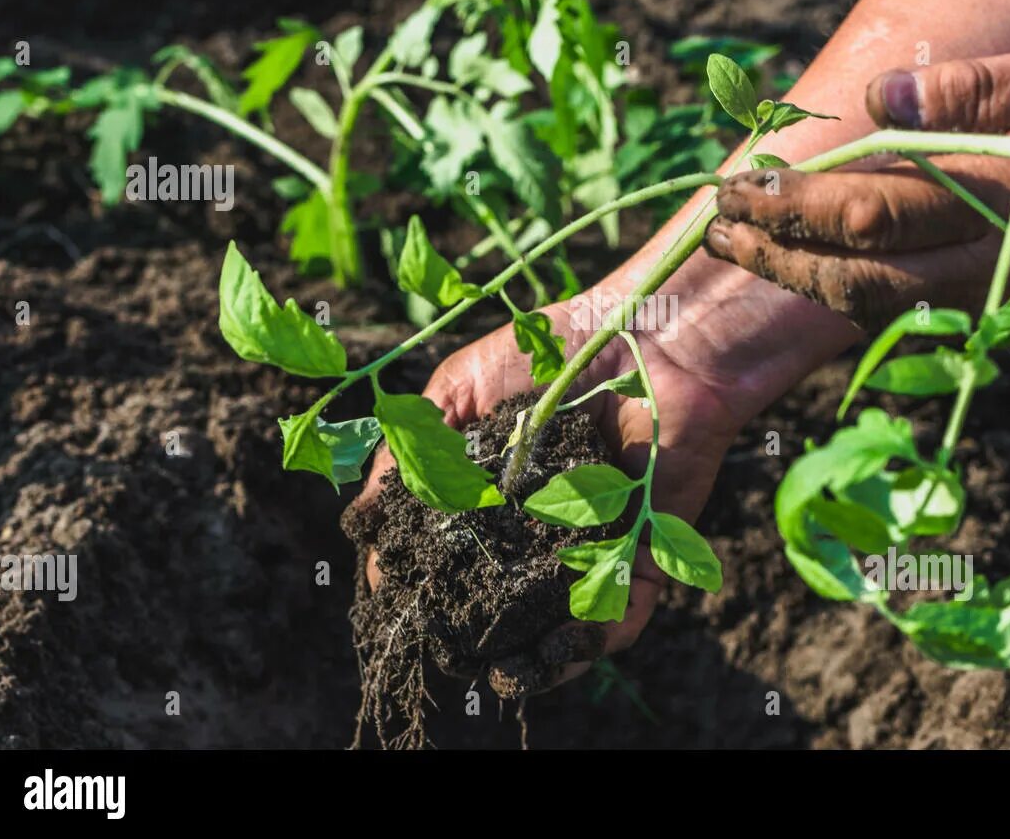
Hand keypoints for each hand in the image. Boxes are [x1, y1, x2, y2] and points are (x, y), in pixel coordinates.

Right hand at [350, 293, 745, 695]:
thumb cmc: (548, 351)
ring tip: (508, 673)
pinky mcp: (645, 550)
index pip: (453, 556)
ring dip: (534, 656)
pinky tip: (563, 654)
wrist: (644, 336)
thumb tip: (363, 529)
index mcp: (496, 494)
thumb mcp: (456, 391)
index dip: (425, 585)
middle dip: (477, 632)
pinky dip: (595, 642)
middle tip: (452, 652)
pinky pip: (623, 613)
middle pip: (503, 598)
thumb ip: (410, 452)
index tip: (398, 607)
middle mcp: (541, 526)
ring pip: (560, 620)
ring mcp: (593, 543)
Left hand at [705, 40, 1009, 329]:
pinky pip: (910, 306)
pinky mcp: (1005, 304)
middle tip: (715, 227)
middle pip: (856, 272)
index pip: (872, 211)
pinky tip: (813, 264)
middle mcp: (992, 258)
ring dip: (800, 276)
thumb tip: (880, 97)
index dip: (793, 204)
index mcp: (1007, 194)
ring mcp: (997, 292)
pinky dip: (848, 288)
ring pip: (876, 301)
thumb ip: (983, 89)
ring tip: (744, 246)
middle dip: (775, 251)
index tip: (737, 186)